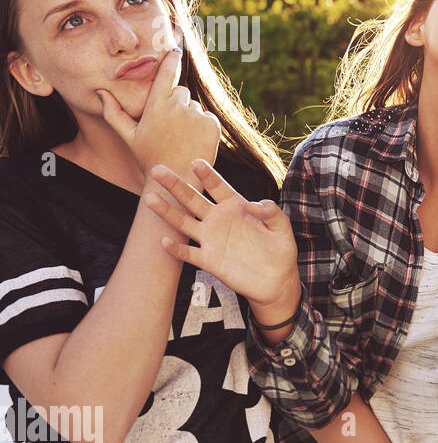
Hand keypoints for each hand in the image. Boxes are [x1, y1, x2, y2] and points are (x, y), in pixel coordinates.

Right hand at [98, 48, 218, 178]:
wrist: (176, 178)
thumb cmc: (149, 157)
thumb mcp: (128, 136)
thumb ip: (113, 113)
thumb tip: (100, 91)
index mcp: (157, 105)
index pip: (167, 72)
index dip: (171, 59)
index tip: (175, 49)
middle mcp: (178, 106)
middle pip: (180, 92)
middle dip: (175, 103)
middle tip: (168, 127)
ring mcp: (197, 115)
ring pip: (193, 106)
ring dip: (188, 116)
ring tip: (180, 137)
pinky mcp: (213, 125)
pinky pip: (206, 117)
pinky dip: (201, 125)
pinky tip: (192, 140)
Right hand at [144, 159, 298, 309]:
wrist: (276, 281)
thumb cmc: (280, 250)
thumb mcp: (282, 228)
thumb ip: (272, 213)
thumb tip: (256, 204)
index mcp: (236, 207)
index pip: (218, 187)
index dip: (207, 175)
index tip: (196, 162)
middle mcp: (219, 220)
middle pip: (193, 199)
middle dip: (176, 185)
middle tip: (158, 169)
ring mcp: (211, 240)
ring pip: (184, 222)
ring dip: (167, 211)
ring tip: (150, 197)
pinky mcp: (209, 260)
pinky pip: (188, 253)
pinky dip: (176, 248)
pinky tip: (165, 240)